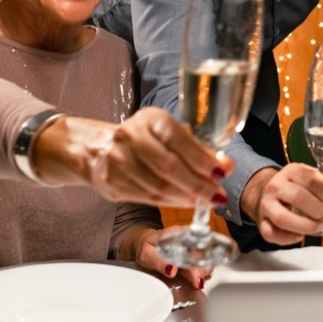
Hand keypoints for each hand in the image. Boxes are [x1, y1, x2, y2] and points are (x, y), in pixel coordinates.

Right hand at [34, 107, 232, 206]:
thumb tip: (226, 165)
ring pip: (159, 186)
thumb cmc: (142, 139)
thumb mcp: (166, 132)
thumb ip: (195, 147)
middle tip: (218, 194)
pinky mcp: (112, 184)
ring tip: (205, 200)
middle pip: (169, 166)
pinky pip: (148, 198)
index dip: (202, 158)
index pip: (178, 139)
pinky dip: (171, 203)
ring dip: (187, 197)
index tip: (222, 171)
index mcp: (149, 119)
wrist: (96, 149)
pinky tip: (185, 202)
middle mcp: (130, 136)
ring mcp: (117, 161)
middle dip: (198, 183)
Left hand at [131, 226, 208, 289]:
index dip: (199, 255)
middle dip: (203, 267)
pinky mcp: (191, 257)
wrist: (144, 245)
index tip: (196, 270)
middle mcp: (188, 239)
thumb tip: (172, 270)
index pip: (196, 240)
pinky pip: (200, 264)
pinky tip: (196, 280)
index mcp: (178, 233)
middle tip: (197, 281)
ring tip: (197, 282)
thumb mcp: (147, 255)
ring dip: (203, 271)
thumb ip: (158, 262)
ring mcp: (191, 248)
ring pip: (205, 258)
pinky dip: (201, 273)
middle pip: (204, 250)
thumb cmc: (146, 246)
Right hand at [243, 166, 322, 245]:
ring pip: (282, 218)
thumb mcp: (309, 178)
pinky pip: (272, 233)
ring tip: (317, 227)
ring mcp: (266, 205)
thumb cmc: (295, 188)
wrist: (268, 195)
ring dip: (304, 226)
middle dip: (316, 209)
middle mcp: (275, 186)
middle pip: (297, 197)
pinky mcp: (262, 222)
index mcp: (291, 171)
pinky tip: (300, 236)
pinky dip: (289, 238)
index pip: (311, 180)